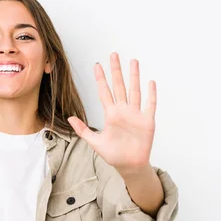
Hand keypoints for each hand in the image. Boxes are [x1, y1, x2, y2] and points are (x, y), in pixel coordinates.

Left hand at [68, 52, 155, 175]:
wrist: (129, 166)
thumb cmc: (114, 154)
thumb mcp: (95, 142)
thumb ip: (83, 130)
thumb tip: (70, 118)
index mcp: (111, 114)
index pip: (104, 92)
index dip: (101, 79)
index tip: (97, 65)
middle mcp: (123, 111)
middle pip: (119, 86)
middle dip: (116, 71)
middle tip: (113, 55)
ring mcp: (136, 115)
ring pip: (135, 91)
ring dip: (134, 77)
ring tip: (133, 61)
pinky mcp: (147, 122)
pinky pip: (150, 105)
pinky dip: (151, 94)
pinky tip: (150, 82)